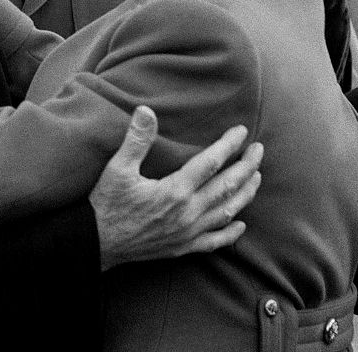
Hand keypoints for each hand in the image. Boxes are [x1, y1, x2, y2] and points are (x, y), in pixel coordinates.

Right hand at [89, 106, 262, 270]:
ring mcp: (188, 232)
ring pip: (227, 211)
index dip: (229, 145)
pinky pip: (215, 241)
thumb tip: (146, 110)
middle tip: (259, 150)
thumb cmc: (107, 203)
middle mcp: (188, 212)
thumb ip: (136, 139)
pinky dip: (231, 232)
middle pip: (227, 186)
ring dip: (246, 193)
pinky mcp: (183, 247)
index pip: (211, 162)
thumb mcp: (118, 168)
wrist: (97, 242)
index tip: (241, 131)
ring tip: (257, 177)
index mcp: (175, 190)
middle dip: (247, 166)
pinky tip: (240, 224)